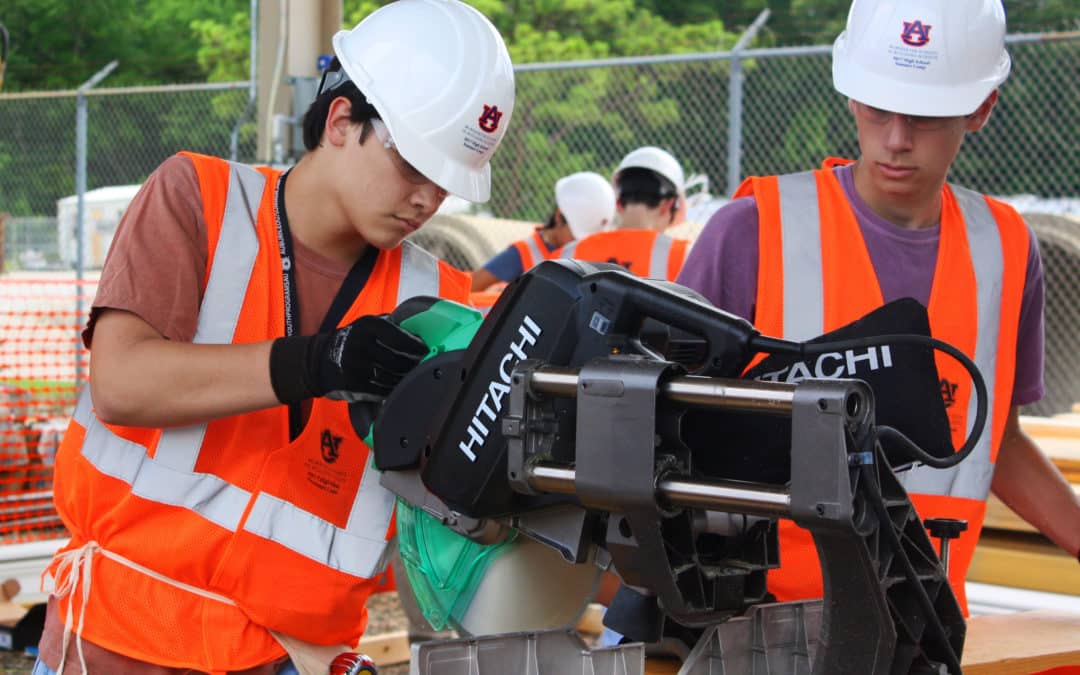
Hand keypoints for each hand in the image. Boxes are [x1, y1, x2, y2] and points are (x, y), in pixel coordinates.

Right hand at [270, 315, 427, 404]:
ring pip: (392, 377)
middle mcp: (362, 344)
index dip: (417, 347)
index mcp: (369, 326)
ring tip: (412, 378)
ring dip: (405, 380)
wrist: (320, 359)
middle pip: (399, 361)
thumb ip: (391, 325)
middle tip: (424, 368)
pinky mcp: (353, 383)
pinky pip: (381, 390)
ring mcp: (357, 365)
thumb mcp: (367, 325)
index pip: (401, 338)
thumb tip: (421, 331)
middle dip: (414, 366)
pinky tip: (398, 388)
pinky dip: (392, 390)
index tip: (427, 352)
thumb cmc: (353, 340)